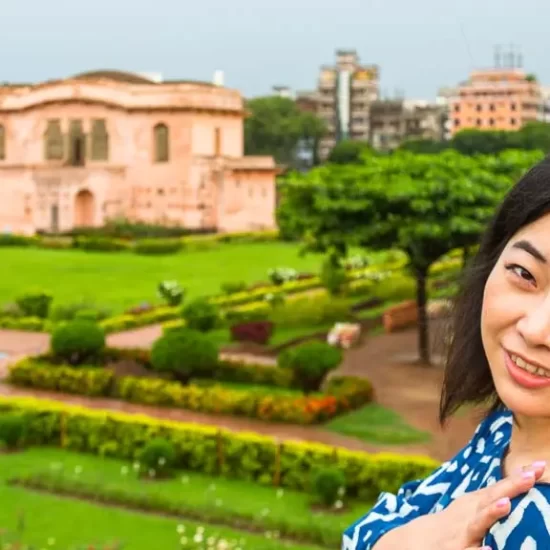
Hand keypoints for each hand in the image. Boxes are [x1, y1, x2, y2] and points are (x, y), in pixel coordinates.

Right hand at [374, 461, 545, 549]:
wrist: (414, 542)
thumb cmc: (452, 526)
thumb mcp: (470, 508)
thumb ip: (493, 498)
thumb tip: (523, 481)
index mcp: (475, 504)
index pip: (501, 488)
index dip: (519, 478)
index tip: (540, 465)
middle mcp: (469, 515)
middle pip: (491, 498)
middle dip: (511, 487)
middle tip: (531, 476)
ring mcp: (461, 534)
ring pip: (478, 524)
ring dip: (491, 513)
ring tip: (506, 504)